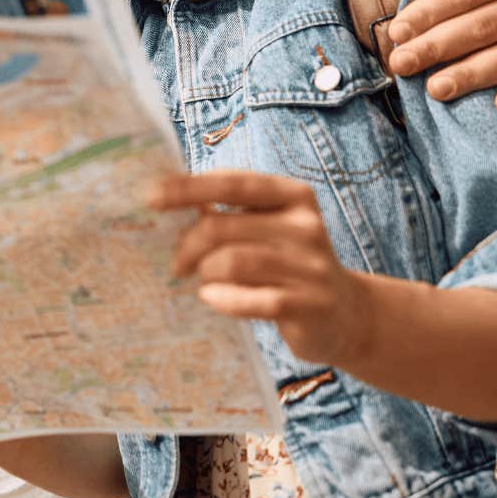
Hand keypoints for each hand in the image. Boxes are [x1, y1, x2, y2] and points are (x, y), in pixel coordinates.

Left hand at [149, 172, 374, 368]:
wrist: (346, 315)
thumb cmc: (289, 264)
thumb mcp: (268, 229)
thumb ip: (230, 213)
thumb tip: (168, 199)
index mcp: (293, 195)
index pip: (232, 183)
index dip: (188, 188)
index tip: (150, 197)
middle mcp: (306, 225)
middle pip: (223, 227)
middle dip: (188, 246)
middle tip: (176, 264)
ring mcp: (311, 266)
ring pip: (233, 262)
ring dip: (207, 273)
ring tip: (204, 281)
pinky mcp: (311, 305)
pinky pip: (253, 300)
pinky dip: (224, 299)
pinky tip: (214, 299)